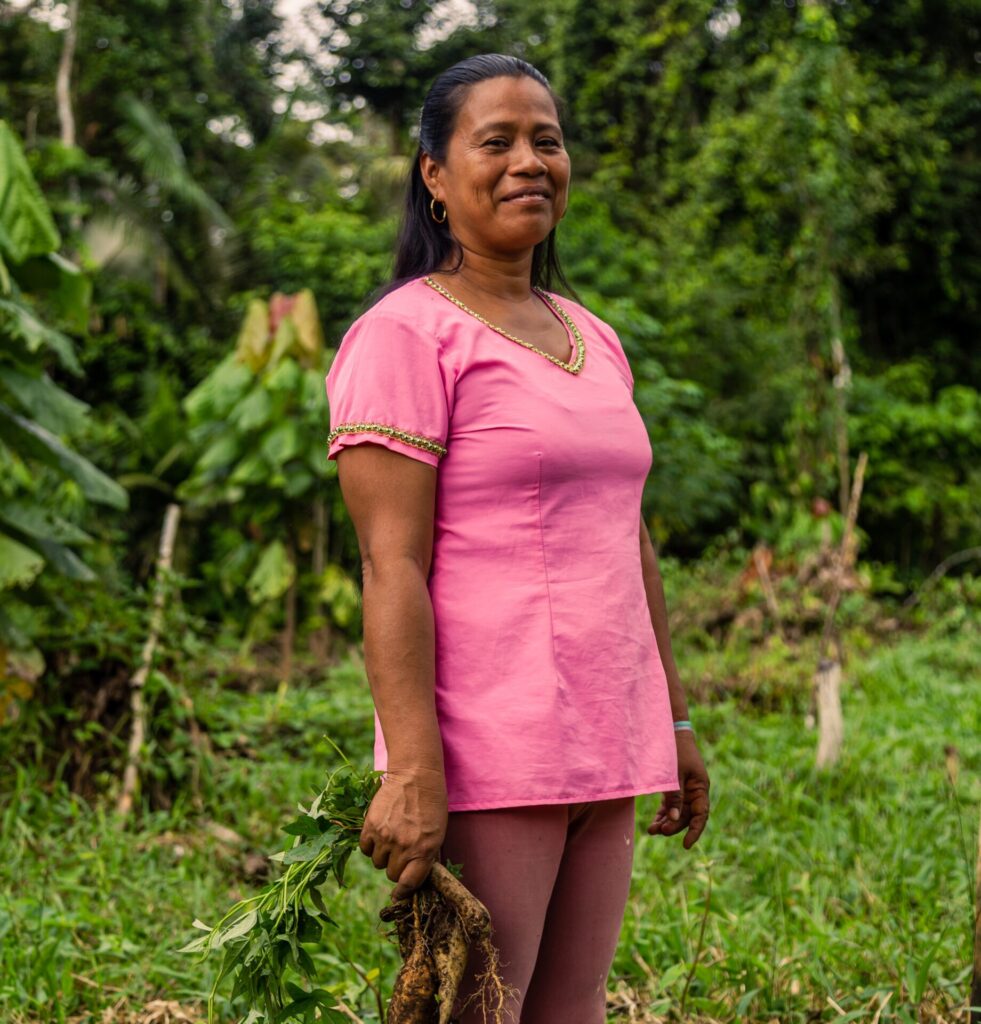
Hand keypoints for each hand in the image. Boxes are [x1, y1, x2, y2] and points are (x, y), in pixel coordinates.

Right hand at [359, 766, 447, 898]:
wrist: (416, 776)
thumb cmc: (431, 804)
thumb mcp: (437, 833)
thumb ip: (426, 857)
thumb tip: (414, 879)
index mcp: (423, 851)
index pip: (409, 884)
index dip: (404, 891)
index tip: (401, 893)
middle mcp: (403, 847)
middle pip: (392, 874)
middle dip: (396, 867)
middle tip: (402, 852)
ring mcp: (385, 836)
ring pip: (377, 862)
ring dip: (383, 855)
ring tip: (392, 837)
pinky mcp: (371, 825)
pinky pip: (365, 849)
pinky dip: (371, 845)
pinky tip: (380, 832)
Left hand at [647, 731, 708, 848]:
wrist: (670, 731)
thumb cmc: (675, 749)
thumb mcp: (674, 773)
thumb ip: (675, 796)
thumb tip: (674, 819)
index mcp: (701, 787)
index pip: (701, 815)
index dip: (695, 831)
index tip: (686, 845)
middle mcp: (695, 791)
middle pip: (687, 816)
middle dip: (674, 826)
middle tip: (659, 831)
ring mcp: (685, 789)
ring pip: (677, 812)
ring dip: (666, 822)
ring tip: (652, 831)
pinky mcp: (675, 787)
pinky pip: (671, 805)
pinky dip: (663, 813)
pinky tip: (654, 822)